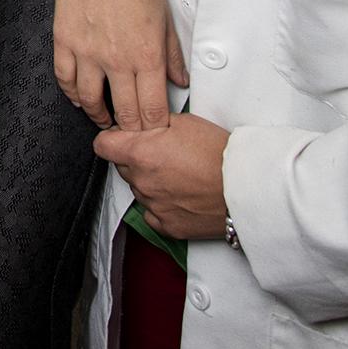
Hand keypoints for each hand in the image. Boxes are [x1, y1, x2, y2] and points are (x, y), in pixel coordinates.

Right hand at [53, 0, 188, 130]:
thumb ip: (173, 54)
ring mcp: (88, 53)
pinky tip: (78, 97)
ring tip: (104, 119)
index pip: (152, 109)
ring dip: (99, 116)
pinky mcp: (65, 42)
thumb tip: (180, 81)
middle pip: (124, 112)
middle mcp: (117, 60)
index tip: (154, 133)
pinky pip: (65, 78)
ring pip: (91, 101)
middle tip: (130, 133)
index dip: (154, 129)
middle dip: (130, 130)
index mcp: (147, 56)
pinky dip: (72, 94)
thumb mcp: (165, 17)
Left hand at [95, 115, 229, 240]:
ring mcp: (153, 206)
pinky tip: (179, 195)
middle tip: (162, 154)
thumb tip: (143, 123)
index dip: (112, 139)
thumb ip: (154, 122)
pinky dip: (161, 205)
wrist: (246, 189)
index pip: (102, 146)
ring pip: (139, 189)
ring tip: (179, 175)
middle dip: (136, 159)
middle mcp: (141, 181)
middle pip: (123, 167)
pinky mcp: (167, 226)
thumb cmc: (219, 154)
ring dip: (150, 181)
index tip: (122, 138)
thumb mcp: (184, 122)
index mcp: (140, 153)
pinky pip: (152, 213)